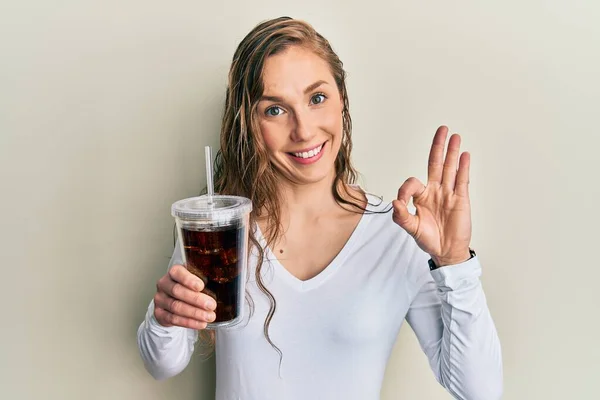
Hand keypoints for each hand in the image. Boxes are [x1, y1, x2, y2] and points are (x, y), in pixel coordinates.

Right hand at [153, 265, 216, 329]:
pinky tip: (200, 323)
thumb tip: (223, 286)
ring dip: (194, 313)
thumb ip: (205, 280)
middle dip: (196, 299)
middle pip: (177, 291)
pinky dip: (189, 322)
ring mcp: (160, 299)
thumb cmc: (187, 289)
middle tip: (211, 305)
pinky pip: (173, 319)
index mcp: (173, 273)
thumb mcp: (195, 280)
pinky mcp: (159, 313)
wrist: (171, 303)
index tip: (201, 286)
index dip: (188, 279)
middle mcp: (164, 284)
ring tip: (209, 316)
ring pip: (176, 306)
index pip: (177, 272)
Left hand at [392, 125, 471, 266]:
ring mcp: (449, 194)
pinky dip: (463, 168)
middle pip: (436, 164)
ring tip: (455, 136)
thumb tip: (395, 202)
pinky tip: (464, 155)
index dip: (405, 189)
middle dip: (438, 147)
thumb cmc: (428, 239)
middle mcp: (435, 191)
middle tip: (442, 130)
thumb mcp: (410, 229)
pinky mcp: (461, 199)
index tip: (402, 202)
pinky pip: (462, 180)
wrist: (446, 252)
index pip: (412, 182)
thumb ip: (401, 216)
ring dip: (452, 152)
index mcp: (421, 196)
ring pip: (450, 168)